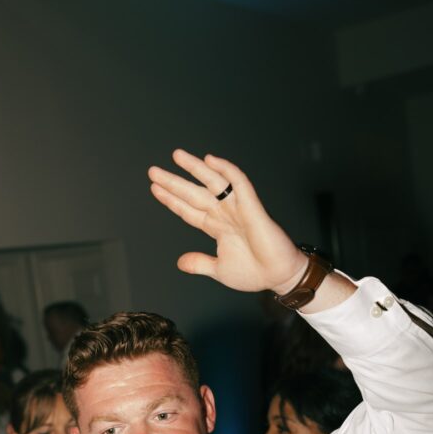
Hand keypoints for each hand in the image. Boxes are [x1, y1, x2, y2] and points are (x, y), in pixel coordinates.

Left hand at [148, 149, 307, 293]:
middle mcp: (225, 214)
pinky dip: (227, 170)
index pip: (189, 210)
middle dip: (174, 182)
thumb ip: (200, 263)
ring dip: (195, 169)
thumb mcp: (219, 269)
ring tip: (177, 156)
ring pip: (213, 183)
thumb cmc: (255, 273)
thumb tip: (180, 262)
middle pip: (194, 193)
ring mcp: (238, 209)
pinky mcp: (253, 208)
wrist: (279, 277)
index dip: (172, 200)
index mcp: (217, 227)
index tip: (155, 189)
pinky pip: (239, 184)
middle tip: (153, 171)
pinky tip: (211, 160)